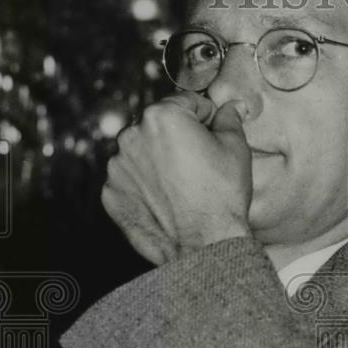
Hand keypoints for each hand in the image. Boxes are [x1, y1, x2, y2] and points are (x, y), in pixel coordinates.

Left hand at [101, 92, 251, 263]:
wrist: (203, 244)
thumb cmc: (220, 197)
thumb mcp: (236, 149)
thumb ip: (228, 119)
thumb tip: (230, 108)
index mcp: (162, 116)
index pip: (186, 103)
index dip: (205, 117)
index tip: (213, 132)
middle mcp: (132, 136)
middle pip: (159, 127)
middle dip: (178, 139)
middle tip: (199, 164)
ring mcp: (118, 166)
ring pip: (142, 154)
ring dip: (158, 162)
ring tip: (183, 186)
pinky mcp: (111, 193)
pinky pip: (130, 181)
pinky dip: (144, 186)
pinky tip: (166, 199)